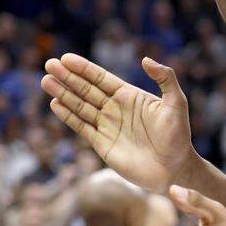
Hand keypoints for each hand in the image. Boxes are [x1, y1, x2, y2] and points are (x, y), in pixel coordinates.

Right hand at [41, 54, 195, 192]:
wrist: (175, 168)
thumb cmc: (179, 136)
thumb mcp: (176, 103)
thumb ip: (165, 79)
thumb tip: (145, 59)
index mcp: (130, 96)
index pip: (102, 78)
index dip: (84, 68)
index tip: (66, 58)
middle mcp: (116, 109)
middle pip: (86, 89)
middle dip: (68, 77)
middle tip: (49, 64)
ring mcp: (108, 126)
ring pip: (80, 106)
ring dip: (63, 94)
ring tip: (46, 81)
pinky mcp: (102, 144)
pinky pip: (81, 127)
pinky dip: (68, 116)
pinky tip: (55, 104)